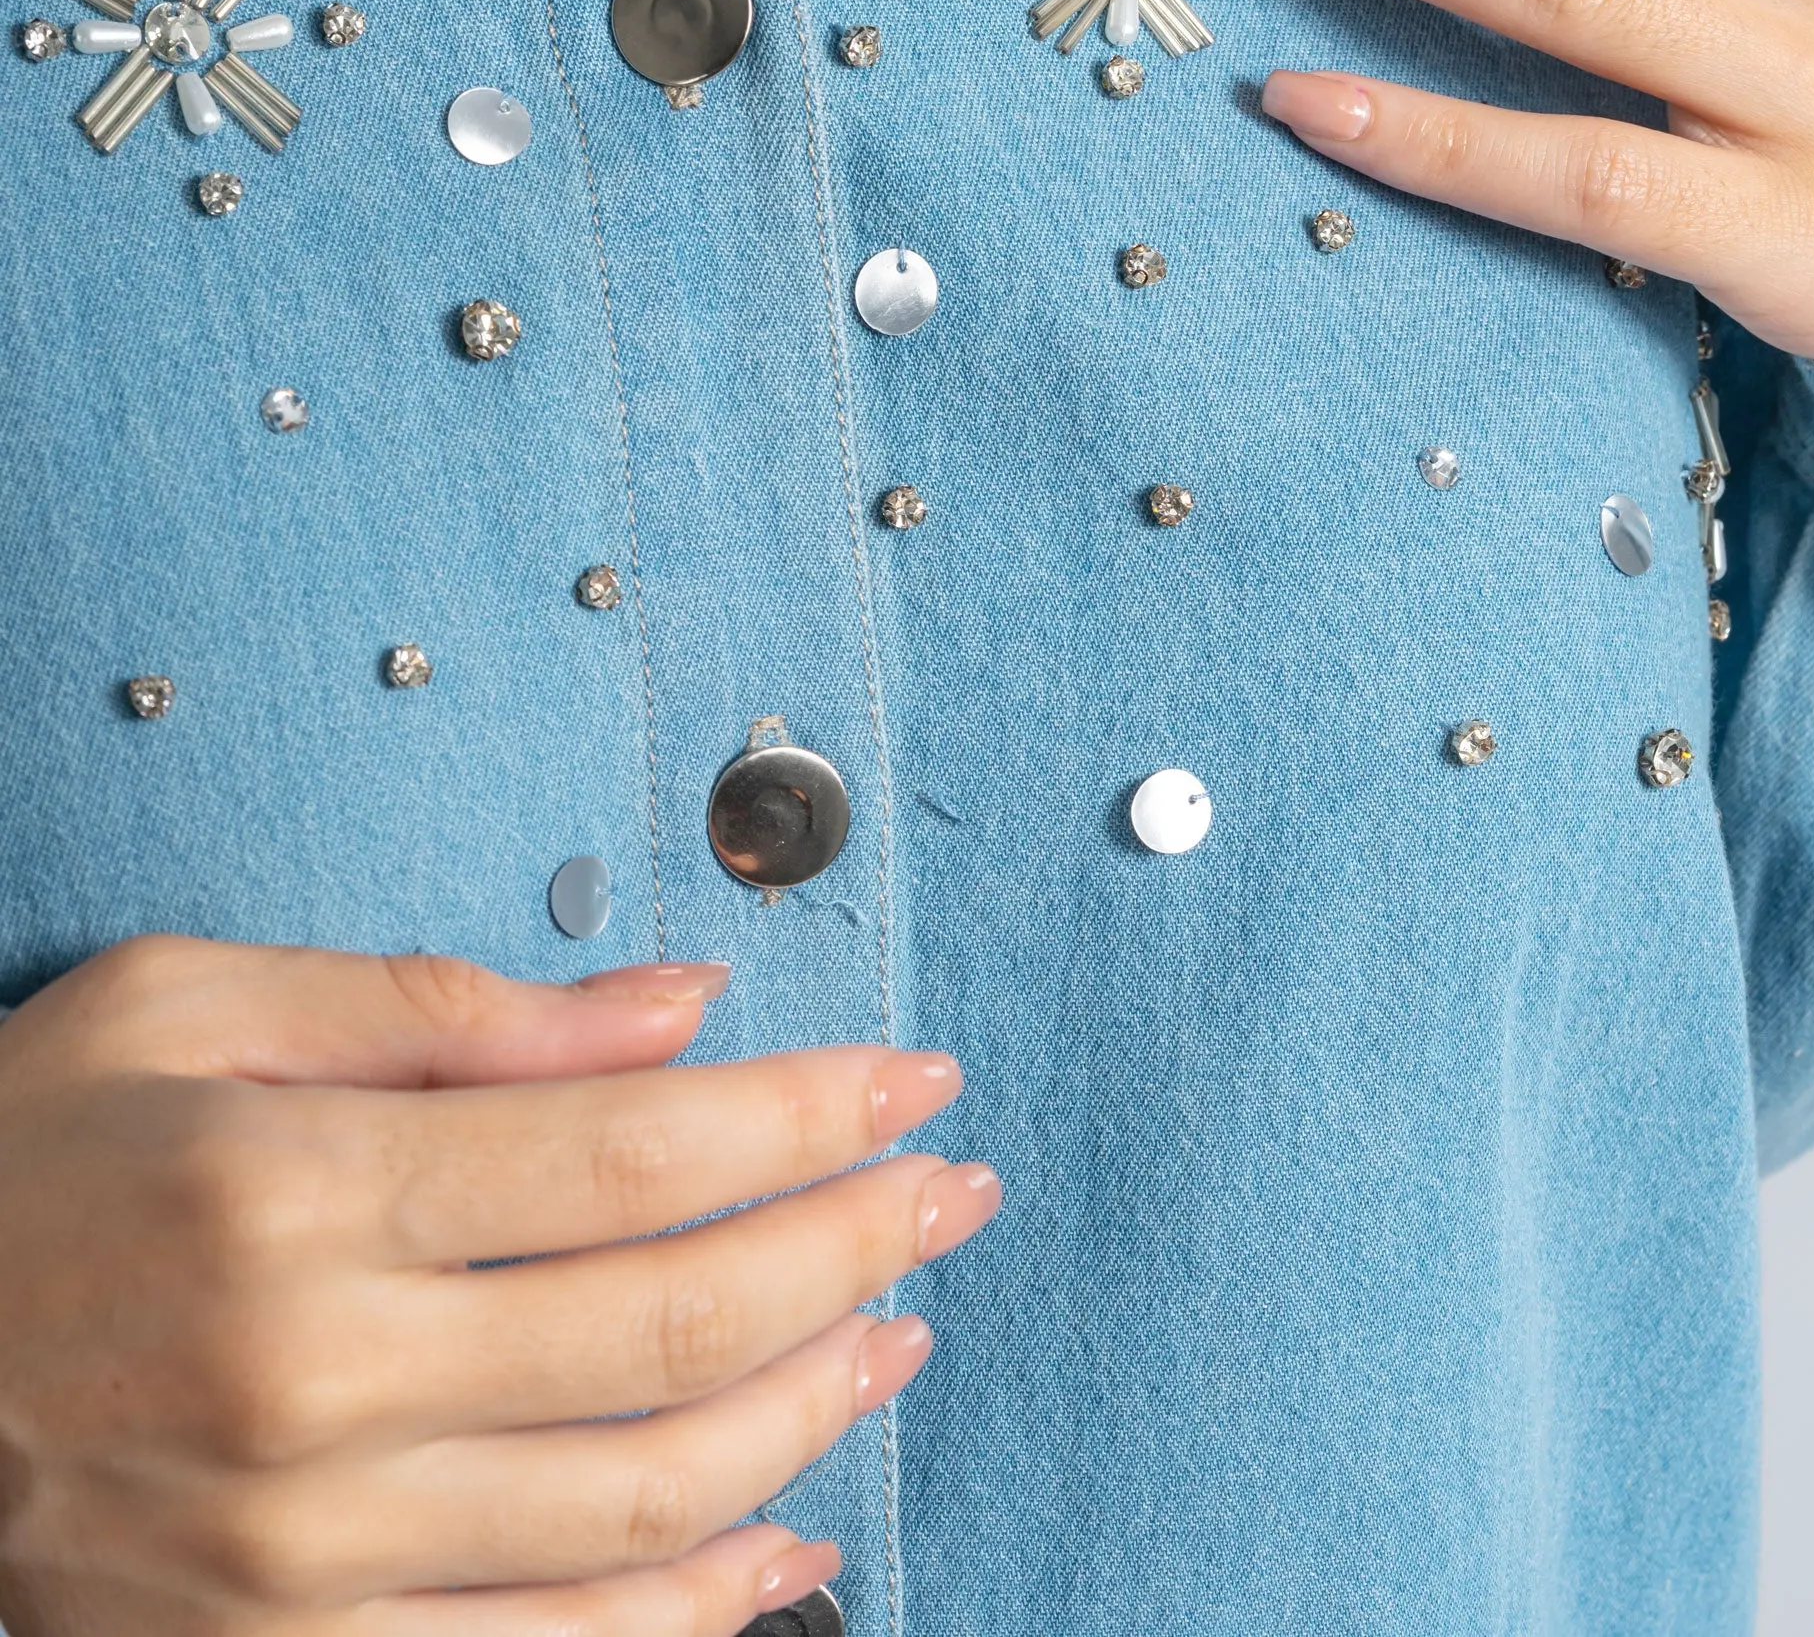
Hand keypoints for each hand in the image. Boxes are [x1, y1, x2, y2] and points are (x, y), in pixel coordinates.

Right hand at [0, 934, 999, 1636]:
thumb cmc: (16, 1169)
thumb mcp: (186, 1009)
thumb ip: (444, 1006)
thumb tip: (677, 1006)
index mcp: (300, 1191)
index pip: (637, 1154)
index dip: (808, 1116)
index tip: (910, 1078)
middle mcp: (317, 1387)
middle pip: (673, 1328)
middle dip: (855, 1247)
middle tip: (952, 1190)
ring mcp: (305, 1560)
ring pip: (644, 1504)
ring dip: (813, 1415)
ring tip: (899, 1331)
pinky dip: (696, 1609)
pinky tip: (784, 1536)